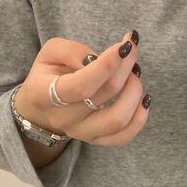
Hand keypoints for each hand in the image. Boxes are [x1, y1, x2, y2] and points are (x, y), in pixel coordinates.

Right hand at [14, 32, 151, 146]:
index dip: (107, 65)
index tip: (124, 46)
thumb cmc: (49, 73)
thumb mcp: (51, 52)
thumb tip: (100, 60)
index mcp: (43, 94)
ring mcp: (81, 133)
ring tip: (134, 73)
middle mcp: (63, 119)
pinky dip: (140, 117)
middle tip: (131, 49)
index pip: (81, 85)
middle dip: (125, 67)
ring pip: (119, 119)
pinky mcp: (97, 140)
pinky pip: (124, 136)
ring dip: (135, 91)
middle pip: (105, 94)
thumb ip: (73, 51)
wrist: (43, 105)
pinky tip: (143, 98)